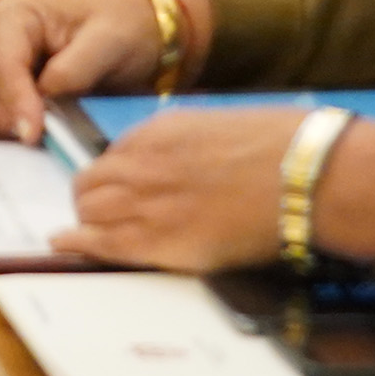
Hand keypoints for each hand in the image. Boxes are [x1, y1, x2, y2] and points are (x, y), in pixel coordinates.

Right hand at [0, 0, 205, 140]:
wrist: (141, 37)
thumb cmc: (124, 28)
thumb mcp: (109, 40)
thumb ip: (74, 67)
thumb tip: (44, 97)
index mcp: (15, 16)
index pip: (0, 63)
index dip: (12, 99)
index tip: (33, 133)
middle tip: (28, 139)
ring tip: (37, 142)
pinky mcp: (8, 95)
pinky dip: (7, 135)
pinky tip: (38, 144)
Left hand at [49, 106, 374, 273]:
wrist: (309, 176)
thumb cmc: (284, 149)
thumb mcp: (220, 130)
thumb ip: (185, 148)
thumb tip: (177, 166)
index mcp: (158, 132)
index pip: (111, 156)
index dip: (112, 176)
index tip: (116, 187)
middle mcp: (143, 164)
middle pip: (89, 184)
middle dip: (90, 199)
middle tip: (95, 213)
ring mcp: (148, 203)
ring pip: (89, 212)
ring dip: (86, 222)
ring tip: (83, 233)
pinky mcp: (162, 243)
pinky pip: (103, 244)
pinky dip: (80, 244)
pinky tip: (65, 245)